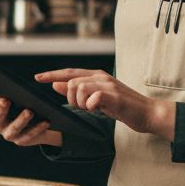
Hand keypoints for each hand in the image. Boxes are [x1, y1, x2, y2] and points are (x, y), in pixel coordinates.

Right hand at [0, 85, 61, 147]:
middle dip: (1, 109)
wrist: (35, 127)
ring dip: (21, 120)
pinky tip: (45, 120)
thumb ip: (10, 90)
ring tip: (29, 111)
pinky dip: (38, 128)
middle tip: (5, 99)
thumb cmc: (21, 106)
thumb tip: (9, 80)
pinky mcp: (23, 140)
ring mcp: (9, 134)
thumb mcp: (14, 98)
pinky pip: (31, 135)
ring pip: (15, 128)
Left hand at [35, 68, 175, 139]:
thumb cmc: (122, 107)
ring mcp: (107, 84)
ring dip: (80, 103)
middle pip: (71, 82)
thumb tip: (56, 84)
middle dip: (71, 98)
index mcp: (96, 75)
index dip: (52, 75)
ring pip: (78, 88)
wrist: (147, 113)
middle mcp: (101, 76)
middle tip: (84, 107)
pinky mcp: (113, 95)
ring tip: (93, 109)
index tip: (37, 78)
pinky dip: (90, 106)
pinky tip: (99, 110)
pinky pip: (91, 98)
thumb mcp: (97, 98)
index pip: (69, 73)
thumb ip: (78, 91)